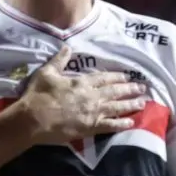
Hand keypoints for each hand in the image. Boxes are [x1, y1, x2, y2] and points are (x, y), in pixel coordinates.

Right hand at [21, 46, 147, 143]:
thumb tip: (67, 47)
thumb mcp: (47, 73)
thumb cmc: (38, 95)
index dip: (118, 77)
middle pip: (115, 92)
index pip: (104, 78)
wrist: (33, 120)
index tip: (128, 76)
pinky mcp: (90, 128)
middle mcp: (91, 97)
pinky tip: (131, 122)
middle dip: (130, 89)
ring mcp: (92, 113)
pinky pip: (110, 125)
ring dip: (130, 104)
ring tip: (142, 102)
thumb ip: (59, 60)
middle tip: (142, 88)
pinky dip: (121, 124)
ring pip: (116, 107)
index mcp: (82, 83)